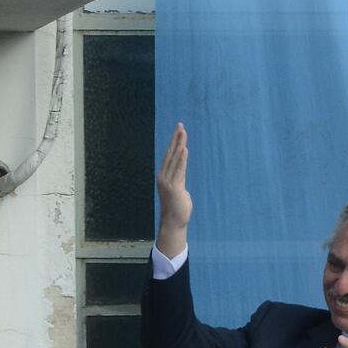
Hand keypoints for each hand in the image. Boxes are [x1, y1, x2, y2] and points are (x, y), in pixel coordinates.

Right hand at [155, 123, 191, 258]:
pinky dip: (181, 159)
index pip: (170, 156)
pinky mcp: (174, 187)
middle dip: (176, 139)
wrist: (174, 222)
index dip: (174, 143)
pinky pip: (179, 170)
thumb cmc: (178, 209)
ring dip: (179, 145)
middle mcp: (163, 176)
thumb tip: (182, 181)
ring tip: (183, 132)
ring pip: (174, 159)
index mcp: (164, 176)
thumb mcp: (180, 191)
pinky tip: (184, 149)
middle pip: (170, 154)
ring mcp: (167, 181)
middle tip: (180, 125)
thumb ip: (180, 183)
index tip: (179, 131)